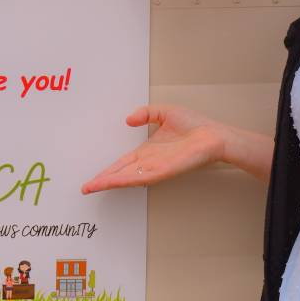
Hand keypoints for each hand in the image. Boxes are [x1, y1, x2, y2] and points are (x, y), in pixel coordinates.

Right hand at [81, 105, 226, 192]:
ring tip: (92, 187)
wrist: (214, 135)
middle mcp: (150, 162)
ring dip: (109, 182)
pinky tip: (113, 182)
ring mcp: (156, 168)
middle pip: (121, 173)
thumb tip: (128, 119)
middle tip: (85, 188)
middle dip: (103, 181)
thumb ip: (145, 114)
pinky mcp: (164, 170)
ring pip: (127, 177)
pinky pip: (141, 176)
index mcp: (148, 151)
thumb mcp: (163, 112)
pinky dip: (125, 179)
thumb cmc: (195, 125)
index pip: (123, 162)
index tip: (93, 178)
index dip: (108, 170)